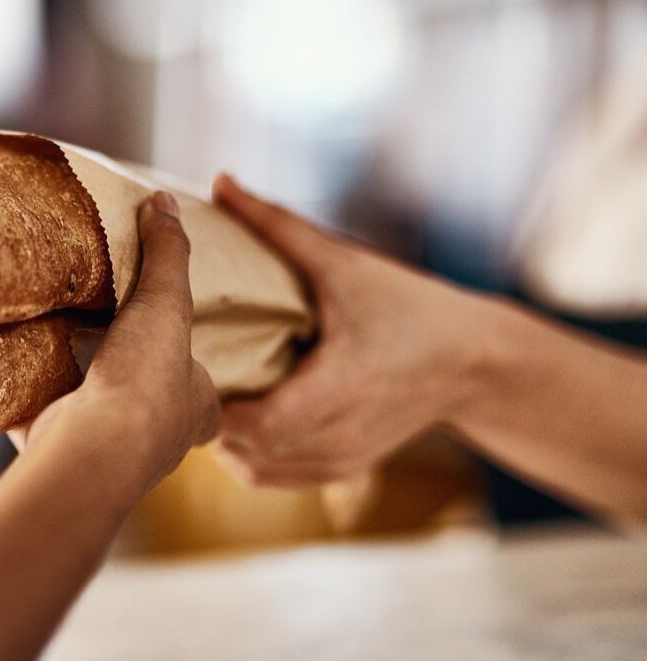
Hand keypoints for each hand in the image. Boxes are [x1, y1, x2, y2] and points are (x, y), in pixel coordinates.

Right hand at [11, 191, 218, 491]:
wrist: (92, 449)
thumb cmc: (146, 380)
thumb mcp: (165, 302)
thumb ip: (167, 253)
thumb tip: (165, 201)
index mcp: (197, 410)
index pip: (205, 392)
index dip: (194, 372)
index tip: (170, 349)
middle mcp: (158, 442)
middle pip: (148, 406)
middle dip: (129, 379)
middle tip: (106, 341)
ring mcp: (108, 455)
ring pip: (96, 418)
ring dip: (79, 390)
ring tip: (57, 344)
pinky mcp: (59, 455)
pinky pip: (44, 423)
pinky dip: (30, 401)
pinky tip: (14, 369)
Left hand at [212, 174, 490, 487]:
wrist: (475, 363)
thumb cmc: (411, 309)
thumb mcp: (345, 265)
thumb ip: (279, 226)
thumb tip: (221, 183)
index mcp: (339, 386)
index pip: (259, 426)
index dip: (216, 406)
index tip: (191, 369)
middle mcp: (338, 434)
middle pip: (246, 451)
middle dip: (210, 417)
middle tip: (184, 376)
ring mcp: (340, 460)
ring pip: (255, 471)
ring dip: (226, 440)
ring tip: (208, 395)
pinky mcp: (342, 468)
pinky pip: (276, 477)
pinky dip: (250, 454)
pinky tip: (238, 418)